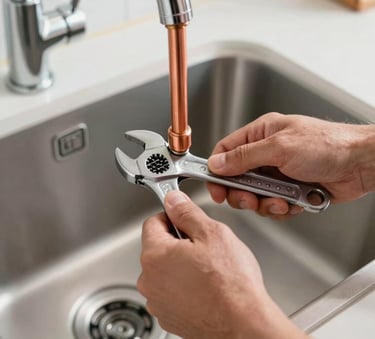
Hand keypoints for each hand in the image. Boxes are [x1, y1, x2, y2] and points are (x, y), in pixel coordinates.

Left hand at [138, 190, 308, 338]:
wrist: (243, 325)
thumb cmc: (231, 284)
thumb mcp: (212, 233)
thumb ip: (187, 212)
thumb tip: (173, 200)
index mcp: (155, 255)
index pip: (152, 222)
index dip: (171, 216)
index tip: (183, 218)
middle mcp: (149, 280)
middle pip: (158, 247)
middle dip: (178, 242)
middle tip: (203, 247)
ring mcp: (158, 301)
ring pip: (165, 270)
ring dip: (181, 266)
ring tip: (207, 271)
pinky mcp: (169, 316)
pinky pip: (171, 291)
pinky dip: (183, 286)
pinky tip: (205, 288)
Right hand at [207, 112, 374, 218]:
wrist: (360, 164)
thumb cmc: (327, 144)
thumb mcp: (279, 147)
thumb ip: (244, 156)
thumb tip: (217, 163)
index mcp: (261, 134)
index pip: (226, 151)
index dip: (216, 170)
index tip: (214, 187)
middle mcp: (266, 154)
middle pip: (237, 178)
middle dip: (242, 193)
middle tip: (249, 198)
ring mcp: (278, 173)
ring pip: (254, 196)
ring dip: (264, 203)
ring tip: (279, 200)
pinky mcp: (289, 190)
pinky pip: (273, 205)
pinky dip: (280, 209)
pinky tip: (292, 203)